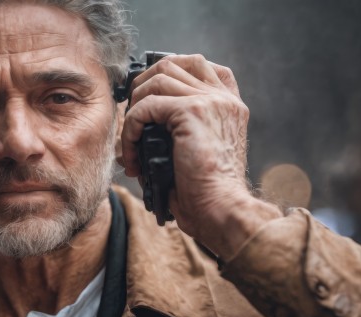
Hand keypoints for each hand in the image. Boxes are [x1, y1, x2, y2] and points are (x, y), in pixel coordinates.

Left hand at [120, 54, 281, 259]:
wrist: (222, 209)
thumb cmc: (209, 193)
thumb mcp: (200, 153)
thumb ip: (182, 131)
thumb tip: (141, 129)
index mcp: (230, 106)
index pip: (203, 66)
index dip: (172, 71)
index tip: (151, 94)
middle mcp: (223, 99)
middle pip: (176, 62)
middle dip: (146, 81)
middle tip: (132, 112)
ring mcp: (210, 101)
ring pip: (158, 78)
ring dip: (135, 104)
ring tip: (130, 136)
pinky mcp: (192, 111)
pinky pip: (146, 106)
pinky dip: (131, 128)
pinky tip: (132, 153)